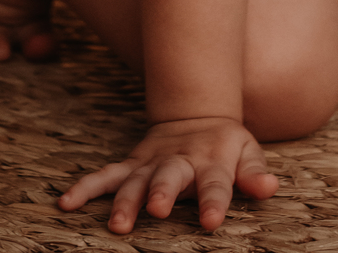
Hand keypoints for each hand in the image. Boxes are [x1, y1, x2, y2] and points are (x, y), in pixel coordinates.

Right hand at [59, 115, 278, 232]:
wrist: (196, 114)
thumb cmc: (226, 145)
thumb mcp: (247, 153)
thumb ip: (255, 173)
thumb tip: (270, 187)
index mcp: (211, 161)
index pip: (215, 183)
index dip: (214, 201)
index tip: (211, 221)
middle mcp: (179, 162)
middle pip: (170, 177)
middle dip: (162, 193)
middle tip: (157, 210)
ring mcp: (152, 163)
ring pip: (135, 180)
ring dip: (124, 199)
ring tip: (116, 223)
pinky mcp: (132, 165)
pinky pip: (106, 175)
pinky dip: (86, 187)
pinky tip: (66, 202)